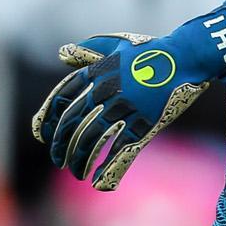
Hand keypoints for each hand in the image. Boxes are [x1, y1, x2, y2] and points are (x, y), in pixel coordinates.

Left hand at [31, 2, 225, 190]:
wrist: (185, 57)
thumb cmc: (150, 51)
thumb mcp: (115, 44)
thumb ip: (87, 51)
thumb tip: (61, 52)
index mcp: (95, 73)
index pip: (61, 100)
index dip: (47, 120)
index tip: (40, 135)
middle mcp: (105, 91)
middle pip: (72, 125)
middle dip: (61, 146)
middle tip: (58, 160)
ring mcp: (123, 109)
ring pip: (92, 141)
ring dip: (80, 161)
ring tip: (76, 172)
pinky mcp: (143, 124)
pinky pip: (120, 151)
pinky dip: (108, 169)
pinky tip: (98, 181)